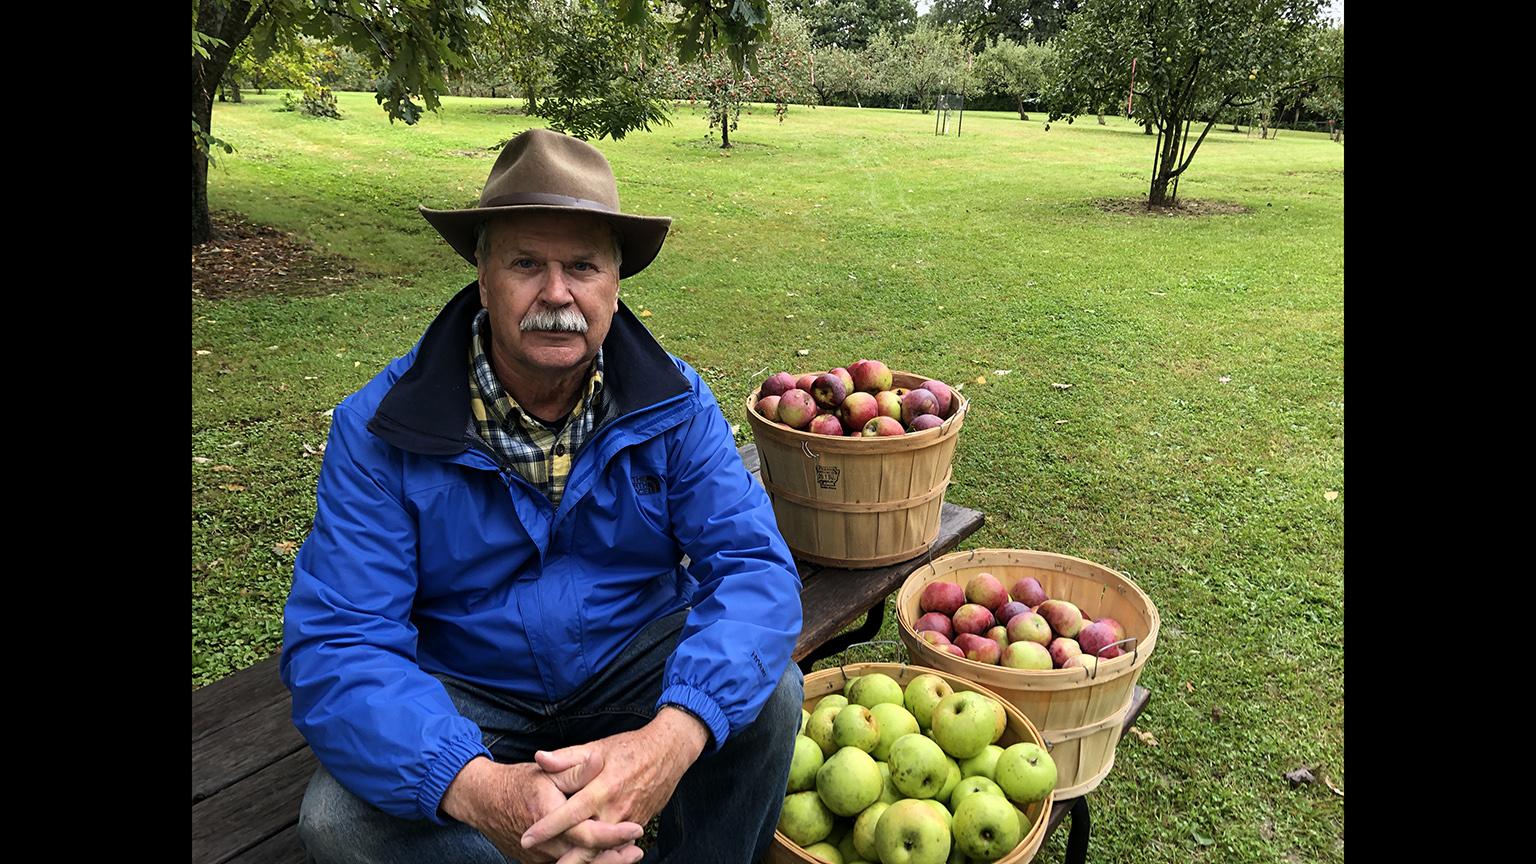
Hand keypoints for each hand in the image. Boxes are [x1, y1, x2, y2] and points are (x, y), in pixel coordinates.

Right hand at [441, 756, 645, 863]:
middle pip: (585, 857)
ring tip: (628, 856)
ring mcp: (539, 857)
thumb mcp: (546, 771)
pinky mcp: (537, 863)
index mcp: (548, 815)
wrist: (484, 802)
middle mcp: (543, 843)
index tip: (637, 829)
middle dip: (614, 858)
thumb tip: (597, 760)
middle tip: (638, 852)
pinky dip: (586, 863)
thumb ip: (573, 767)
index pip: (587, 832)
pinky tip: (604, 858)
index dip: (614, 834)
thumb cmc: (520, 783)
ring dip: (603, 862)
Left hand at [519, 707, 709, 851]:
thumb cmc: (629, 748)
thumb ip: (566, 757)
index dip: (547, 828)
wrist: (668, 753)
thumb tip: (540, 758)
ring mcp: (630, 821)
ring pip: (603, 851)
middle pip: (587, 844)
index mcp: (602, 789)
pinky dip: (602, 857)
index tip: (527, 838)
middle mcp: (616, 810)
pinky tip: (587, 861)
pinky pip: (618, 848)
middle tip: (539, 860)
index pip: (570, 814)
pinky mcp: (639, 826)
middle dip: (565, 860)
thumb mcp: (597, 747)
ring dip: (583, 861)